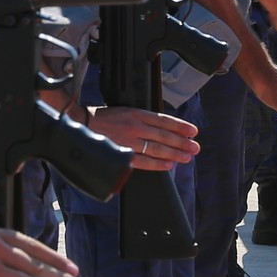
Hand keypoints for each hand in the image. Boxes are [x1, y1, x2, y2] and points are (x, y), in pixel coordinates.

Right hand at [84, 106, 199, 169]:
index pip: (164, 120)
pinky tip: (169, 165)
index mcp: (137, 113)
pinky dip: (158, 164)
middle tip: (195, 147)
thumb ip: (142, 118)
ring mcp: (129, 141)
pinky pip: (144, 161)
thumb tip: (162, 127)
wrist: (81, 123)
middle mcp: (136, 126)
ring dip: (175, 153)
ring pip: (158, 148)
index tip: (193, 131)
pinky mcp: (122, 153)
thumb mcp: (125, 111)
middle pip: (165, 135)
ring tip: (187, 157)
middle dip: (182, 142)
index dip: (180, 126)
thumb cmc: (102, 118)